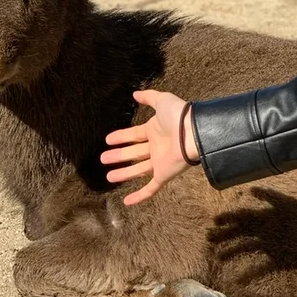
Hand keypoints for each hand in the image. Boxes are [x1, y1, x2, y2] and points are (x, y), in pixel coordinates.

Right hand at [101, 90, 198, 205]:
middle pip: (133, 153)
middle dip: (118, 156)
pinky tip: (126, 202)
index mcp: (155, 131)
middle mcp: (156, 147)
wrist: (193, 132)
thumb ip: (148, 97)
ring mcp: (160, 162)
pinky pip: (150, 188)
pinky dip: (139, 196)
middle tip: (103, 158)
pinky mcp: (164, 175)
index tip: (107, 140)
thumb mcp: (162, 101)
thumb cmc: (178, 115)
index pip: (134, 135)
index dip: (121, 137)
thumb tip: (134, 94)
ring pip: (138, 171)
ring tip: (108, 176)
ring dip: (123, 174)